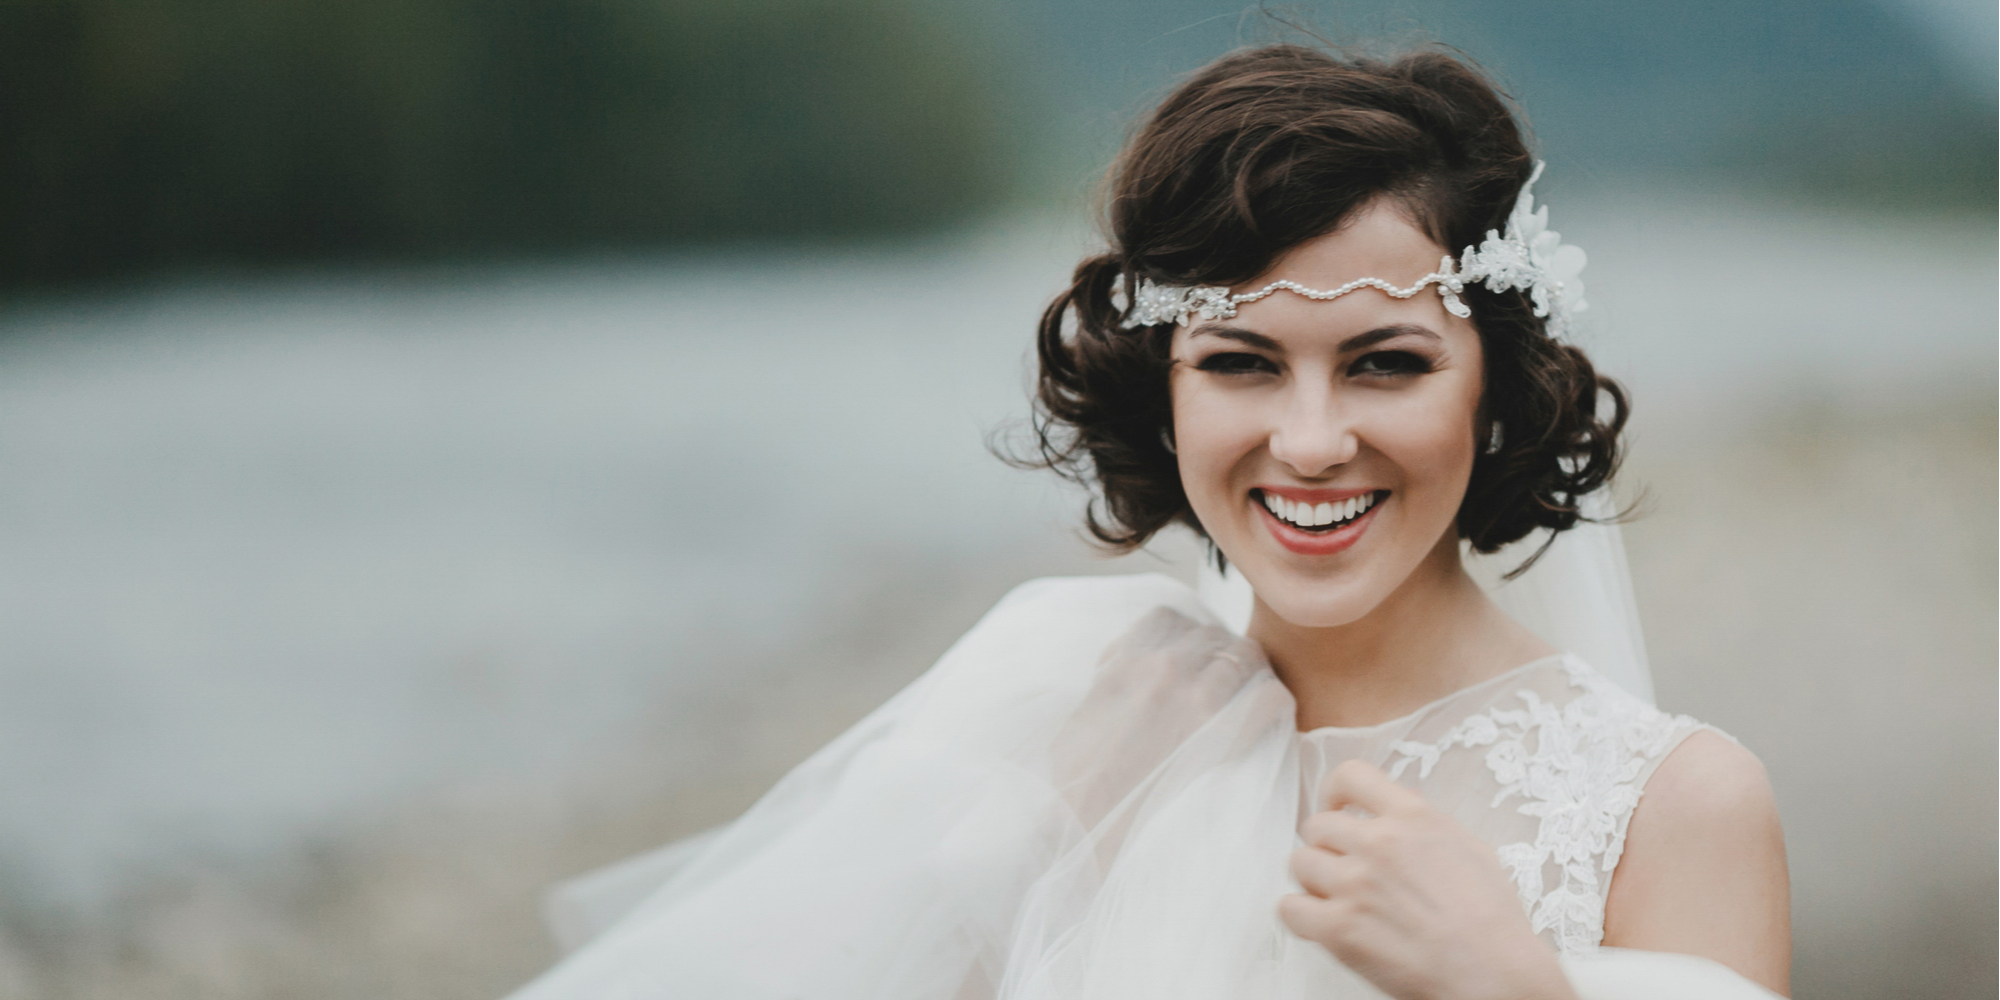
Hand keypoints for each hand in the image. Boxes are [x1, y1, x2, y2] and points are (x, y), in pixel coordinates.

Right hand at [1047, 608, 1253, 824]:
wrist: (1089, 817)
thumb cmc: (1079, 771)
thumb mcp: (1087, 703)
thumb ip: (1114, 672)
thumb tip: (1130, 661)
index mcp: (1128, 657)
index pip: (1172, 617)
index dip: (1184, 637)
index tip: (1188, 657)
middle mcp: (1164, 666)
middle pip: (1214, 634)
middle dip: (1220, 653)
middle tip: (1225, 679)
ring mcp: (1196, 697)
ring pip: (1248, 656)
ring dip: (1250, 674)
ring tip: (1248, 695)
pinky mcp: (1223, 734)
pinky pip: (1270, 697)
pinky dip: (1273, 704)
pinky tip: (1265, 718)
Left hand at [1278, 760, 1576, 999]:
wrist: (1494, 974)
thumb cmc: (1491, 921)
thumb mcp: (1470, 849)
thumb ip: (1425, 824)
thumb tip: (1399, 810)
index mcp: (1412, 818)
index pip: (1352, 776)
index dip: (1335, 792)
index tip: (1336, 807)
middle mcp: (1378, 843)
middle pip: (1317, 825)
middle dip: (1327, 847)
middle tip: (1343, 869)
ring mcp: (1355, 884)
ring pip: (1299, 863)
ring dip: (1314, 880)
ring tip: (1338, 900)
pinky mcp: (1339, 928)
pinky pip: (1289, 907)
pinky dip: (1300, 915)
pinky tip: (1322, 923)